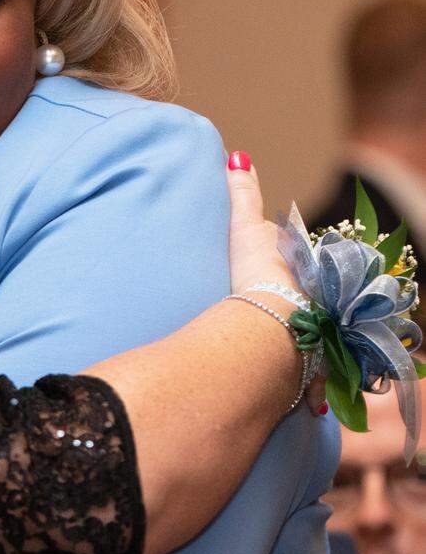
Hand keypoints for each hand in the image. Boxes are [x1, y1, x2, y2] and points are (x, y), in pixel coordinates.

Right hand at [227, 154, 324, 411]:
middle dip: (291, 296)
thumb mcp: (247, 231)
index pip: (286, 252)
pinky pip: (312, 376)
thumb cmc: (259, 280)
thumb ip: (242, 194)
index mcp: (298, 264)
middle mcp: (313, 297)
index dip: (270, 254)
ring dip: (304, 341)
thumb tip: (238, 155)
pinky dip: (311, 386)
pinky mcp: (310, 369)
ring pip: (312, 334)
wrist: (273, 331)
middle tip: (265, 300)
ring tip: (280, 350)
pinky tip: (305, 398)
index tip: (257, 258)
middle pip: (302, 292)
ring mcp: (314, 335)